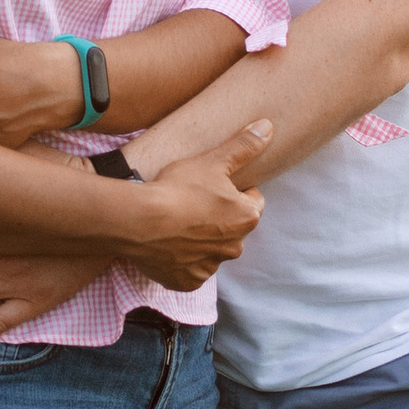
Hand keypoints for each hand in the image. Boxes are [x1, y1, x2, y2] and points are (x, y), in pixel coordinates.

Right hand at [119, 126, 271, 286]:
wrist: (140, 221)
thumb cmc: (178, 188)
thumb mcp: (213, 160)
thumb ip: (244, 146)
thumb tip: (268, 126)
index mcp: (247, 218)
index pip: (252, 201)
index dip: (233, 191)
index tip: (213, 186)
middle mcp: (235, 247)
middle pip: (232, 229)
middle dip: (218, 219)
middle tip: (192, 204)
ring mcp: (210, 267)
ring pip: (211, 251)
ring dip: (200, 241)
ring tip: (177, 224)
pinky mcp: (187, 282)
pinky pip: (189, 270)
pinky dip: (181, 260)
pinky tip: (167, 245)